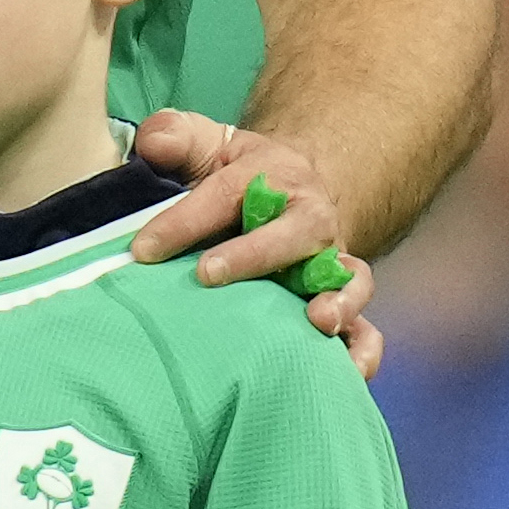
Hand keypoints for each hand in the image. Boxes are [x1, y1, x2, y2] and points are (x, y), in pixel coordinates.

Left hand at [125, 109, 384, 379]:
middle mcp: (311, 217)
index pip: (224, 194)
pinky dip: (362, 350)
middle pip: (294, 233)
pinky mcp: (342, 301)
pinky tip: (348, 373)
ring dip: (338, 301)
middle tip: (207, 275)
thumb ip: (173, 135)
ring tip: (315, 321)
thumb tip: (154, 144)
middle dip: (253, 254)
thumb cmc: (235, 176)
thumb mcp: (204, 144)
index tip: (142, 250)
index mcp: (272, 173)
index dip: (182, 222)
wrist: (291, 192)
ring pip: (350, 279)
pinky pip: (366, 328)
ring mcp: (333, 262)